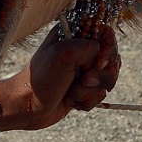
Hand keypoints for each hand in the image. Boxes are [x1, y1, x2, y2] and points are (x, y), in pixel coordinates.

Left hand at [0, 25, 121, 131]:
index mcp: (74, 35)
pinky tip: (71, 101)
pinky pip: (100, 94)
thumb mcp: (64, 53)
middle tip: (82, 79)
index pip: (106, 33)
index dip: (108, 49)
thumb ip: (90, 47)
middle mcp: (81, 51)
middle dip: (99, 74)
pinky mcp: (84, 89)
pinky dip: (87, 101)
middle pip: (112, 58)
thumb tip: (101, 61)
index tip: (98, 63)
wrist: (28, 107)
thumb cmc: (40, 79)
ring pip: (108, 78)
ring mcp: (83, 70)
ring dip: (90, 90)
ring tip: (72, 92)